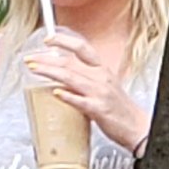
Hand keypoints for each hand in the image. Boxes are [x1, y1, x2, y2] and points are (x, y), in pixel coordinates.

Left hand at [24, 27, 149, 157]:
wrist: (138, 128)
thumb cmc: (120, 110)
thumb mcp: (105, 87)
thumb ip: (85, 79)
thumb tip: (63, 78)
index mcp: (102, 69)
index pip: (81, 47)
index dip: (62, 41)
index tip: (46, 40)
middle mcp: (100, 78)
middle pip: (69, 62)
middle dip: (45, 59)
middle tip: (29, 59)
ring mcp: (100, 93)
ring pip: (70, 77)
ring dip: (49, 72)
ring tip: (34, 69)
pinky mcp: (99, 110)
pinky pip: (80, 101)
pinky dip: (67, 96)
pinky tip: (55, 93)